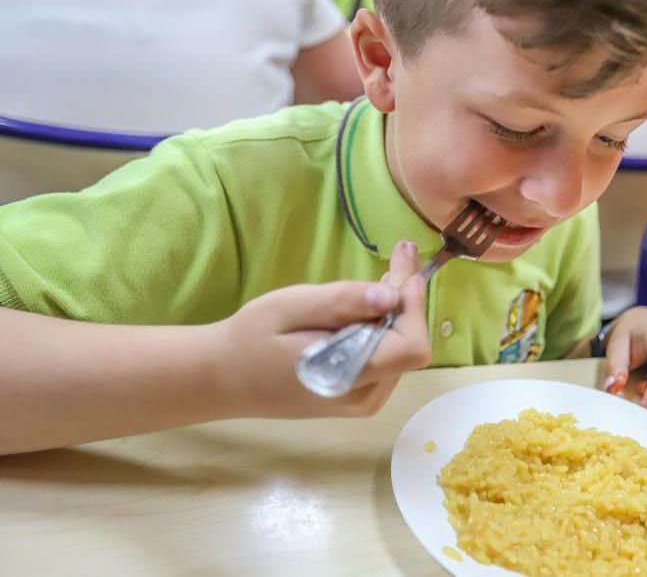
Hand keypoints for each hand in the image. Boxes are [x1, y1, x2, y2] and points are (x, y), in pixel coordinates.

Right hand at [217, 240, 429, 417]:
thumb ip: (340, 303)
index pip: (412, 346)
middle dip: (406, 300)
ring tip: (372, 285)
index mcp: (349, 377)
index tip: (404, 266)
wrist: (224, 378)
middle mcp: (366, 396)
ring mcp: (365, 400)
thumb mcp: (290, 307)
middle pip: (410, 344)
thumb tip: (391, 296)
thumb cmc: (252, 338)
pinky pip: (388, 357)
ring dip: (394, 313)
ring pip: (403, 349)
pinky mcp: (361, 396)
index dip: (414, 306)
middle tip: (398, 255)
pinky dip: (382, 329)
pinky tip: (361, 311)